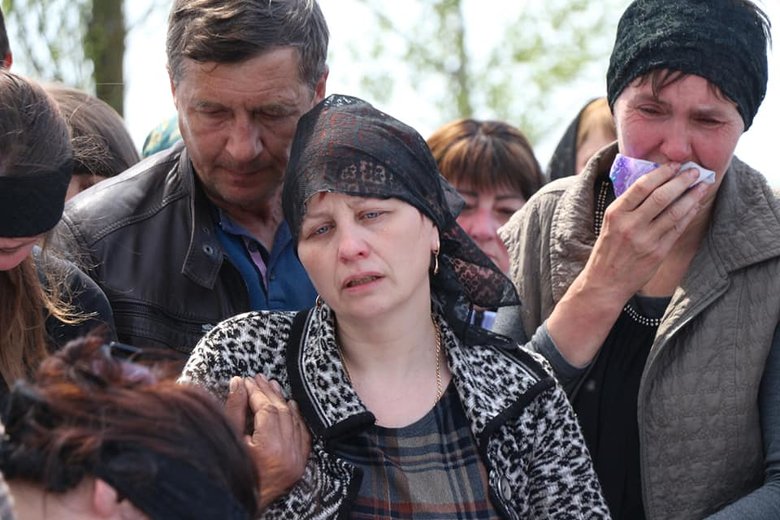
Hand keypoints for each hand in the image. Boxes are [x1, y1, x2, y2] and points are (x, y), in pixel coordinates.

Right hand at [224, 374, 311, 509]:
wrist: (241, 503)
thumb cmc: (230, 474)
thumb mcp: (228, 440)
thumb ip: (234, 410)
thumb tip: (238, 383)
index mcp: (271, 449)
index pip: (266, 410)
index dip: (256, 393)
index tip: (246, 381)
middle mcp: (288, 454)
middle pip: (281, 412)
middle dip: (268, 393)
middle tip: (258, 378)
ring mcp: (296, 461)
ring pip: (293, 422)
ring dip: (282, 402)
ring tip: (272, 386)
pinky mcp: (299, 466)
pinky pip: (302, 436)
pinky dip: (296, 419)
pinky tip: (290, 406)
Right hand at [547, 163, 709, 366]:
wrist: (604, 283)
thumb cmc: (607, 251)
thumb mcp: (610, 223)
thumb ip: (629, 206)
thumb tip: (654, 184)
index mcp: (615, 214)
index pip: (641, 186)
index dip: (661, 173)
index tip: (674, 165)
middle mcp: (630, 225)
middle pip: (661, 196)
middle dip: (681, 181)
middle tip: (694, 171)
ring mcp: (645, 240)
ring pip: (674, 212)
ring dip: (691, 196)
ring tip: (702, 185)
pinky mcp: (657, 252)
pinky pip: (677, 229)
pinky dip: (688, 214)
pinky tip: (695, 205)